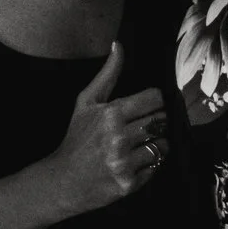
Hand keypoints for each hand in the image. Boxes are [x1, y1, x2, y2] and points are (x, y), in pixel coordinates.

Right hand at [47, 44, 167, 214]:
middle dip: (153, 123)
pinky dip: (150, 165)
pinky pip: (157, 167)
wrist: (64, 180)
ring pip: (163, 144)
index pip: (155, 98)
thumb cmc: (77, 137)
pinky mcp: (130, 183)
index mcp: (111, 114)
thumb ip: (107, 74)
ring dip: (155, 144)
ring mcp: (125, 162)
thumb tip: (118, 45)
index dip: (151, 102)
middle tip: (138, 129)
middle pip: (161, 120)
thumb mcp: (86, 102)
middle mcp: (119, 137)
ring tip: (138, 146)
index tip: (142, 108)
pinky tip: (133, 163)